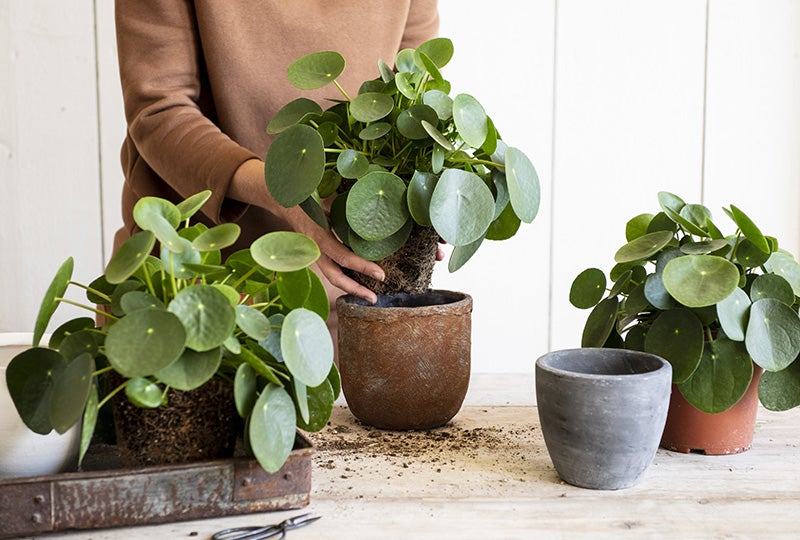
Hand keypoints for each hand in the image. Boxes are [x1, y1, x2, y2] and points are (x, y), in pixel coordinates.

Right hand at [229, 159, 382, 303]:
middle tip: (374, 298)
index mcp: (319, 237)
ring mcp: (313, 255)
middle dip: (355, 290)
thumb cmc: (306, 197)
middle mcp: (315, 250)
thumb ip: (344, 209)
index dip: (363, 267)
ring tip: (368, 294)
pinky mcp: (314, 255)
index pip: (344, 258)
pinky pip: (330, 269)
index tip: (380, 274)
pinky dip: (344, 276)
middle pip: (336, 278)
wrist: (282, 201)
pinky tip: (357, 280)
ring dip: (349, 287)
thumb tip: (368, 213)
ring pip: (331, 276)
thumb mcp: (326, 200)